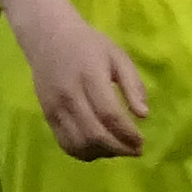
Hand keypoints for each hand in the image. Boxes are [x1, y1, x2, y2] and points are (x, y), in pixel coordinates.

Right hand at [22, 5, 148, 158]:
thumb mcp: (117, 56)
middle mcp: (70, 95)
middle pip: (94, 134)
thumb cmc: (88, 45)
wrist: (49, 38)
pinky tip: (98, 149)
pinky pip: (65, 143)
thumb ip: (132, 84)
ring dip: (102, 153)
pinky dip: (84, 153)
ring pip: (79, 143)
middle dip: (119, 148)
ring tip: (118, 149)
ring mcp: (55, 108)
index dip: (127, 133)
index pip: (109, 114)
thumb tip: (144, 115)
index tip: (142, 142)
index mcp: (90, 76)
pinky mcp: (47, 116)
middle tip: (135, 150)